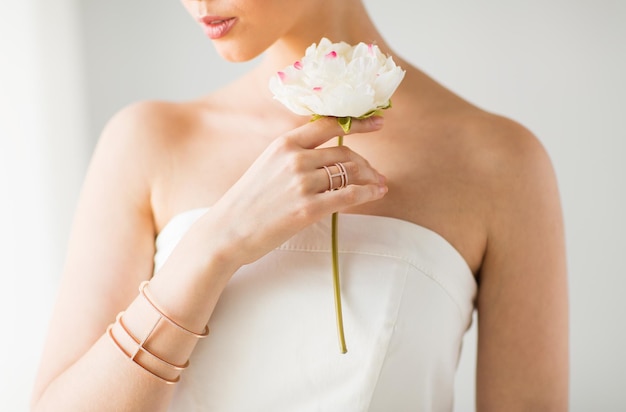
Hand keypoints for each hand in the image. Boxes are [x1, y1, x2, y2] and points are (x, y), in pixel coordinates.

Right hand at [202, 115, 387, 266]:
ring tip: (379, 185)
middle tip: (376, 174)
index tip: (377, 122)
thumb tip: (328, 158)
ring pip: (350, 172)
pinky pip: (349, 195)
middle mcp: (294, 158)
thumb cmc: (247, 202)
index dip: (358, 123)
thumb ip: (295, 156)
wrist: (226, 231)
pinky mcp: (308, 209)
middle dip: (366, 163)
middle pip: (345, 153)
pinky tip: (376, 194)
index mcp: (284, 144)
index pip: (329, 125)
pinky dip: (368, 193)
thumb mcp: (266, 166)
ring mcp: (301, 183)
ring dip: (371, 179)